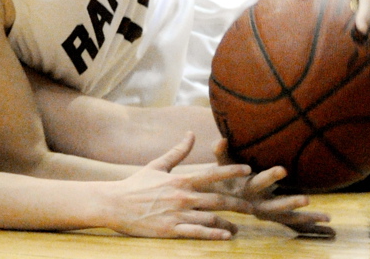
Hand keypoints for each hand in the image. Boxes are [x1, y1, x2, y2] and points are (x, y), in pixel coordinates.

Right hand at [107, 133, 256, 238]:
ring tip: (239, 227)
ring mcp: (177, 214)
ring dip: (229, 223)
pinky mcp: (171, 230)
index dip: (232, 171)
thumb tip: (190, 133)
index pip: (212, 174)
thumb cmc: (136, 184)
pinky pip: (197, 234)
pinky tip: (226, 236)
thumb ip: (178, 151)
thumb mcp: (157, 165)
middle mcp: (182, 197)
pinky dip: (214, 235)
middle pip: (218, 200)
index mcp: (180, 180)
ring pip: (211, 219)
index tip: (248, 169)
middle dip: (239, 203)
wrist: (115, 203)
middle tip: (255, 206)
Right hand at [212, 140, 334, 237]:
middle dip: (288, 199)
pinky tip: (326, 219)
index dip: (269, 178)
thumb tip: (221, 139)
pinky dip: (308, 220)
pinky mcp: (273, 216)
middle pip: (273, 203)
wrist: (219, 198)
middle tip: (302, 193)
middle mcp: (255, 203)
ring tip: (310, 200)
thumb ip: (220, 152)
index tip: (284, 170)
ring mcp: (265, 211)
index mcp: (244, 190)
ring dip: (296, 208)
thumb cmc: (222, 176)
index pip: (257, 183)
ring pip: (282, 213)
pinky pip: (292, 221)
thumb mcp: (220, 165)